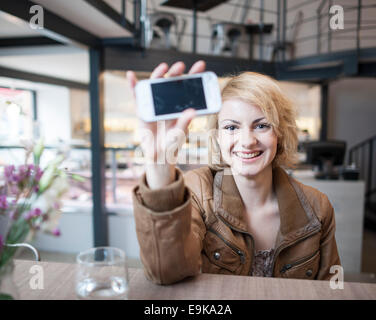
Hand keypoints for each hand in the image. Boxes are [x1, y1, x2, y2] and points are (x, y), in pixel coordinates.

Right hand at [127, 61, 205, 187]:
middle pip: (171, 84)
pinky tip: (131, 76)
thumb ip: (184, 123)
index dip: (194, 76)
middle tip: (181, 65)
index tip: (200, 66)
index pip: (187, 89)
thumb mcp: (179, 135)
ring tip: (163, 67)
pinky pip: (137, 96)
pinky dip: (133, 85)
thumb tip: (192, 111)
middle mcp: (168, 104)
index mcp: (180, 108)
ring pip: (155, 86)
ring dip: (158, 75)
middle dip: (176, 73)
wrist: (159, 155)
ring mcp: (154, 105)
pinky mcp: (142, 110)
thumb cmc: (171, 145)